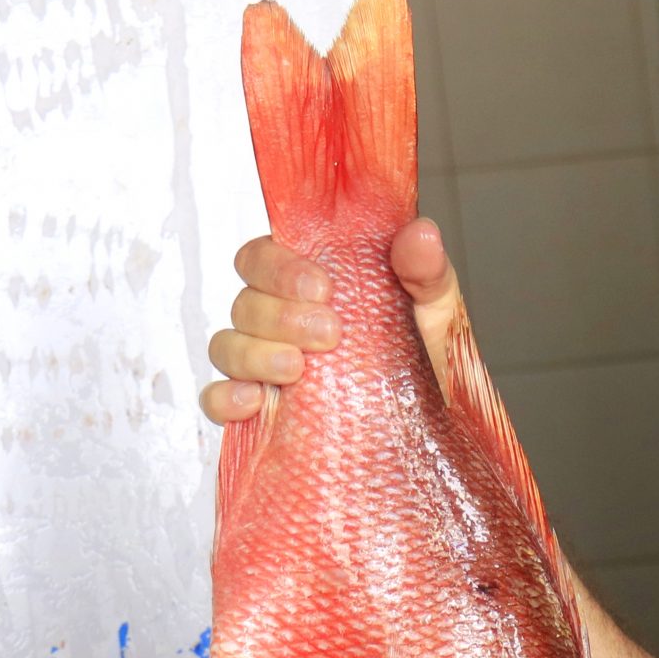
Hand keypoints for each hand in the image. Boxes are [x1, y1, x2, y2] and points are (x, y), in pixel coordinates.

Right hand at [200, 219, 465, 423]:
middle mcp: (280, 320)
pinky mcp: (262, 412)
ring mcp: (266, 365)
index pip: (261, 256)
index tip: (322, 287)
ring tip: (296, 368)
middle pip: (244, 303)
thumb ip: (427, 271)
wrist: (440, 423)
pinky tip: (253, 402)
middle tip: (328, 334)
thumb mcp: (437, 311)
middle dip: (280, 316)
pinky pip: (217, 401)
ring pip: (226, 347)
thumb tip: (421, 234)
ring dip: (254, 354)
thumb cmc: (428, 358)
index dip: (278, 267)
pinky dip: (225, 399)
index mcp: (309, 283)